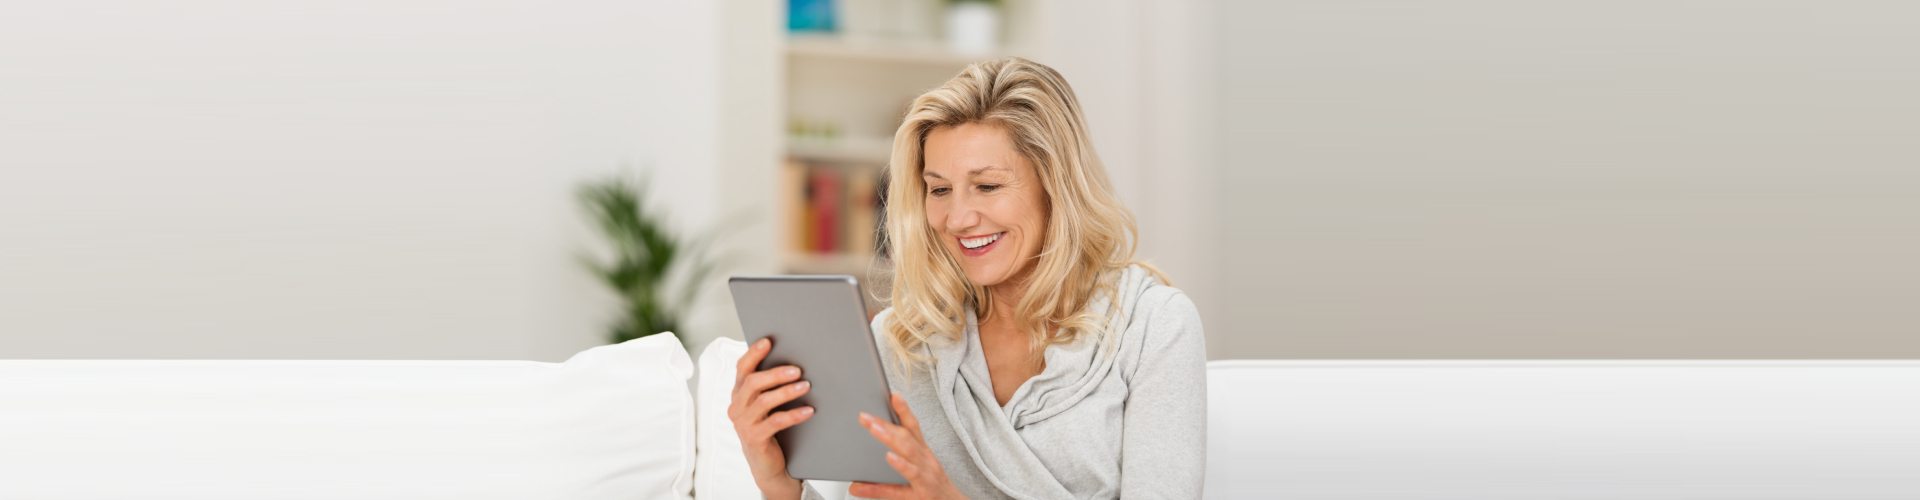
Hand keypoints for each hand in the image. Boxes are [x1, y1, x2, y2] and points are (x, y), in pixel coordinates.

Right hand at [728, 338, 813, 499]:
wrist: (766, 465)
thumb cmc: (768, 429)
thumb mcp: (765, 406)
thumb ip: (768, 386)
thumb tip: (791, 362)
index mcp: (738, 394)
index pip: (742, 369)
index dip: (753, 354)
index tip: (768, 341)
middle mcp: (737, 407)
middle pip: (752, 383)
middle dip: (775, 374)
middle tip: (797, 369)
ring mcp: (743, 424)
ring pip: (764, 401)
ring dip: (787, 392)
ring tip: (806, 386)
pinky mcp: (754, 439)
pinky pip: (776, 422)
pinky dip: (794, 415)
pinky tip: (809, 410)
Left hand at [849, 393, 967, 499]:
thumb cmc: (931, 494)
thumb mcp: (906, 486)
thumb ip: (879, 486)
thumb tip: (853, 486)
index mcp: (922, 454)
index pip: (912, 427)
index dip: (903, 410)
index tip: (893, 395)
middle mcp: (925, 459)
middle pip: (905, 436)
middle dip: (885, 424)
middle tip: (865, 416)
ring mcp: (927, 472)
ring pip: (908, 451)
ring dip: (890, 438)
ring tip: (874, 428)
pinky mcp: (926, 488)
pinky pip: (912, 474)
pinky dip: (900, 465)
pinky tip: (890, 457)